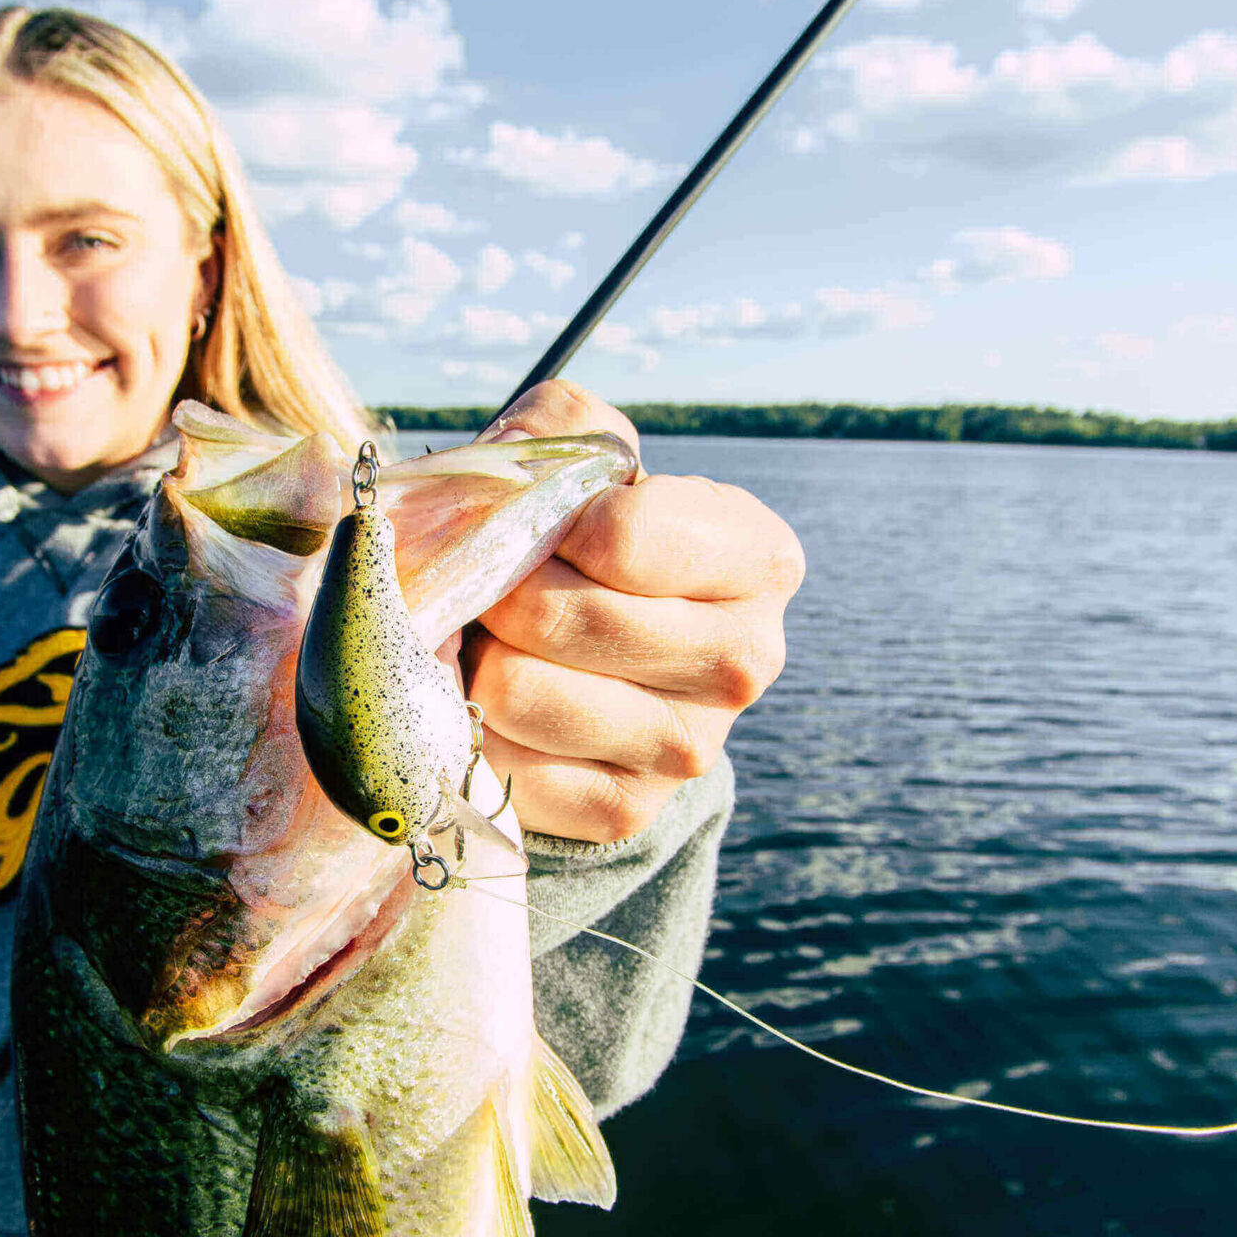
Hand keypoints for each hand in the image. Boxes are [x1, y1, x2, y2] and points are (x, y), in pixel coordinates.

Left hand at [463, 380, 801, 844]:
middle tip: (502, 591)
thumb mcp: (583, 458)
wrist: (583, 664)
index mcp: (760, 558)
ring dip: (479, 659)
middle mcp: (748, 659)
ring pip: (518, 691)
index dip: (550, 526)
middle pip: (559, 616)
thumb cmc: (579, 542)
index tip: (551, 531)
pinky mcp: (627, 810)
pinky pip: (506, 765)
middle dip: (500, 593)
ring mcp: (692, 746)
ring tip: (498, 643)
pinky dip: (475, 732)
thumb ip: (561, 425)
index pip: (620, 536)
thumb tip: (515, 479)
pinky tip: (498, 711)